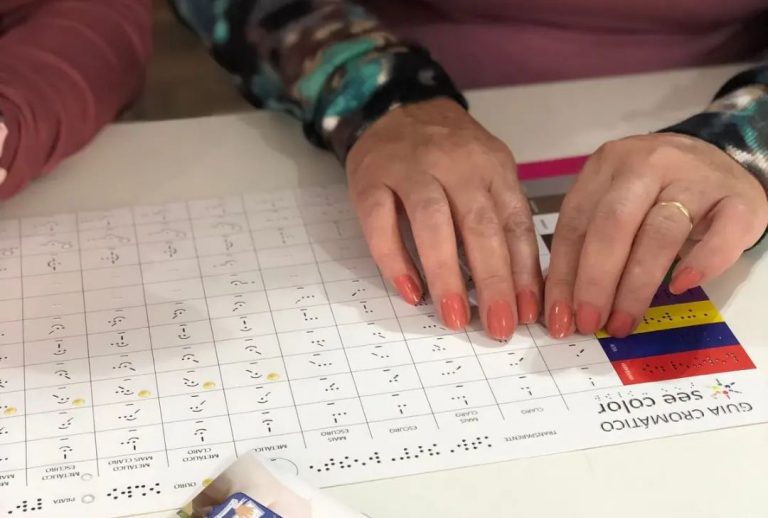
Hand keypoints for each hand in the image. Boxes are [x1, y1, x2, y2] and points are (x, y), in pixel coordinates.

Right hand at [346, 98, 541, 339]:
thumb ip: (500, 219)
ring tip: (455, 317)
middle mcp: (455, 163)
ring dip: (447, 275)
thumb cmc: (447, 153)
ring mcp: (410, 168)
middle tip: (498, 326)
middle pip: (479, 226)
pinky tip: (410, 292)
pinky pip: (380, 223)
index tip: (526, 314)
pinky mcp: (371, 178)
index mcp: (492, 166)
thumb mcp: (486, 172)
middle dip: (493, 281)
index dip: (523, 273)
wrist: (395, 107)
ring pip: (433, 224)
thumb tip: (516, 288)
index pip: (514, 224)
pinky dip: (394, 260)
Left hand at [546, 133, 767, 338]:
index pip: (575, 223)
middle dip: (595, 281)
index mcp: (606, 166)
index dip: (563, 274)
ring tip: (623, 321)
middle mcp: (647, 166)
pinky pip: (723, 234)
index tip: (558, 316)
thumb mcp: (615, 202)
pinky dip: (701, 263)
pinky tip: (680, 286)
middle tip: (589, 322)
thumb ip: (587, 241)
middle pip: (613, 225)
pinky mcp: (740, 199)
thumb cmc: (657, 190)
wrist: (723, 157)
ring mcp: (696, 179)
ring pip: (660, 233)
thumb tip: (562, 303)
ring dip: (636, 285)